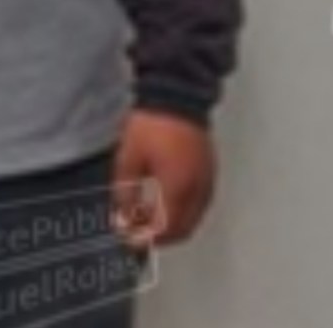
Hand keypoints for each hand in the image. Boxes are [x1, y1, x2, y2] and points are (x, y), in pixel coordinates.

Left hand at [110, 110, 216, 249]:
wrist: (175, 92)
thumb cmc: (151, 124)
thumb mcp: (129, 159)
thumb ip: (125, 193)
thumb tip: (122, 218)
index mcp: (178, 188)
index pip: (167, 230)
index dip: (147, 239)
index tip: (130, 238)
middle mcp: (198, 189)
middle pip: (183, 229)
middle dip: (161, 235)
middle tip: (138, 229)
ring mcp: (208, 179)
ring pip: (193, 217)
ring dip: (173, 222)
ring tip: (147, 212)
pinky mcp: (209, 169)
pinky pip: (199, 201)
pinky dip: (183, 208)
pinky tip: (164, 198)